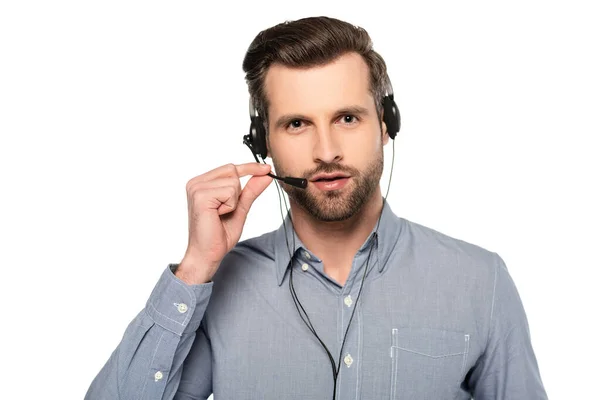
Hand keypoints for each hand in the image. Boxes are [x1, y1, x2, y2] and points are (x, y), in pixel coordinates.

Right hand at [177, 163, 272, 283]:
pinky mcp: (200, 196)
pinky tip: (218, 216)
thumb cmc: (219, 234)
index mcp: (202, 183)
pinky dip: (230, 206)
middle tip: (226, 210)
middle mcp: (196, 183)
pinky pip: (229, 192)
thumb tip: (266, 175)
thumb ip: (251, 190)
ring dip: (234, 201)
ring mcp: (196, 188)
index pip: (230, 167)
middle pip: (232, 171)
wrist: (207, 254)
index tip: (267, 168)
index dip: (250, 167)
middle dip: (238, 192)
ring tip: (220, 214)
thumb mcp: (240, 208)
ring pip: (233, 182)